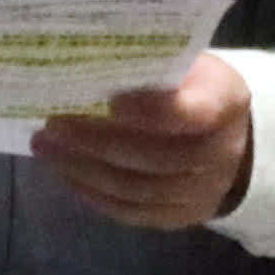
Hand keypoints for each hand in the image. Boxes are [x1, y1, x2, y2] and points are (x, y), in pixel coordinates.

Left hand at [32, 53, 254, 228]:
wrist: (229, 135)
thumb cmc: (192, 86)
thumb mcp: (184, 61)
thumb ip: (147, 64)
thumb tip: (84, 58)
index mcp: (226, 103)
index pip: (194, 114)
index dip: (153, 111)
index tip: (111, 101)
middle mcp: (221, 153)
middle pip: (158, 158)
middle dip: (98, 143)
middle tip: (52, 126)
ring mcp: (203, 192)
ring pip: (140, 190)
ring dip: (86, 170)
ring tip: (46, 148)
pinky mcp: (180, 216)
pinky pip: (134, 212)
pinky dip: (94, 194)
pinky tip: (65, 173)